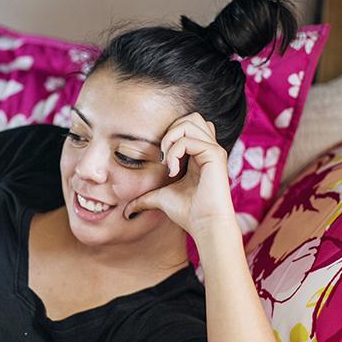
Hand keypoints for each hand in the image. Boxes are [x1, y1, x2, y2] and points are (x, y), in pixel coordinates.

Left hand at [123, 112, 235, 236]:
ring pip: (191, 121)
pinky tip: (172, 170)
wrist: (205, 225)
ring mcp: (213, 150)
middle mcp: (209, 148)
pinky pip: (189, 140)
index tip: (162, 161)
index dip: (170, 135)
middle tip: (163, 157)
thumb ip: (146, 198)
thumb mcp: (161, 198)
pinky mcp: (215, 155)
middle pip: (191, 117)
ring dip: (172, 138)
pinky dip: (175, 152)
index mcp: (200, 153)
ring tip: (167, 161)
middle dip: (171, 131)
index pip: (187, 125)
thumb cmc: (188, 213)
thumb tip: (126, 211)